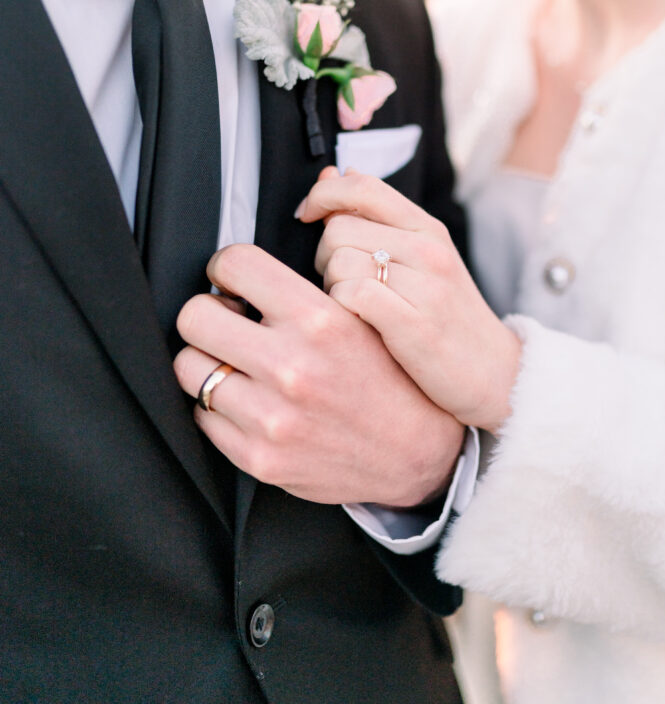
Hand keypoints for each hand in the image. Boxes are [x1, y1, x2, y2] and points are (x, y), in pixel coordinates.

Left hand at [173, 243, 463, 507]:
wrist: (418, 453)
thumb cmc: (391, 378)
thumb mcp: (363, 317)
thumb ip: (306, 293)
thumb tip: (246, 275)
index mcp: (319, 320)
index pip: (234, 264)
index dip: (226, 267)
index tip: (231, 279)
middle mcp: (291, 367)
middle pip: (195, 316)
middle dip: (208, 312)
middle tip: (227, 320)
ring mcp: (270, 418)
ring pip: (189, 368)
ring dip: (207, 360)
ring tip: (234, 361)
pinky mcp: (259, 457)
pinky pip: (203, 416)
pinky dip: (218, 405)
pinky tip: (247, 399)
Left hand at [298, 168, 521, 433]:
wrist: (496, 374)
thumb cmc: (447, 318)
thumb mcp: (422, 259)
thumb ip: (377, 219)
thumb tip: (335, 174)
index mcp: (428, 228)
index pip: (363, 186)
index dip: (323, 193)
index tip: (308, 214)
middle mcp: (428, 249)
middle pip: (338, 228)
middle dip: (323, 255)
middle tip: (338, 283)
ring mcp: (424, 286)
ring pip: (339, 262)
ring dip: (330, 287)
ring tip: (352, 307)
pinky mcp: (414, 323)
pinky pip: (350, 294)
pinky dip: (341, 309)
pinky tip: (357, 323)